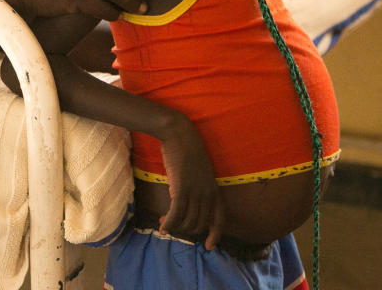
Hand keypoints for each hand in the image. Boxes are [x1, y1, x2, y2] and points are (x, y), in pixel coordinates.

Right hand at [158, 116, 224, 250]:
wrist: (178, 134)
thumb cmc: (186, 149)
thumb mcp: (199, 171)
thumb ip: (198, 187)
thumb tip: (190, 202)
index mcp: (214, 189)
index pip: (219, 218)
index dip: (215, 234)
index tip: (208, 246)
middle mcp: (207, 193)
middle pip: (198, 224)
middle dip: (185, 229)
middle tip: (170, 225)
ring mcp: (195, 192)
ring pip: (186, 222)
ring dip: (174, 227)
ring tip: (163, 223)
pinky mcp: (181, 190)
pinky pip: (175, 216)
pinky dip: (168, 224)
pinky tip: (161, 225)